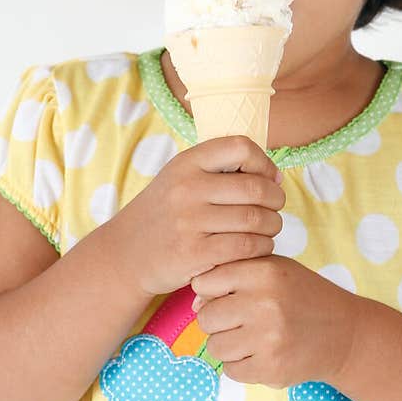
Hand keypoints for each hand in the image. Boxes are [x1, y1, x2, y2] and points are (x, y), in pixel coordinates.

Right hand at [112, 135, 285, 298]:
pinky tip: (258, 248)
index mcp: (186, 163)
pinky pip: (247, 247)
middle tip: (275, 210)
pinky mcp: (194, 253)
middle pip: (256, 188)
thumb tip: (274, 175)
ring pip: (256, 220)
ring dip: (272, 226)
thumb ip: (219, 170)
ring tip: (268, 229)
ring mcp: (189, 221)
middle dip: (276, 200)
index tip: (270, 179)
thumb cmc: (165, 214)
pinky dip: (262, 248)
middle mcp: (186, 188)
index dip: (265, 162)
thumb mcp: (180, 179)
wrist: (125, 253)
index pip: (241, 147)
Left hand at [190, 255, 359, 388]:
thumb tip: (194, 300)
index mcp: (264, 272)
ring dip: (228, 344)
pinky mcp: (271, 368)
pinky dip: (241, 365)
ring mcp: (268, 338)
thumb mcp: (275, 268)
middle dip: (218, 321)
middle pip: (206, 317)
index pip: (205, 282)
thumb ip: (233, 273)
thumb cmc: (302, 296)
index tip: (228, 296)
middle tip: (241, 320)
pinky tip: (262, 353)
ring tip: (252, 337)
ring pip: (215, 346)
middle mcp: (265, 303)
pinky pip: (231, 370)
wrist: (345, 333)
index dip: (211, 291)